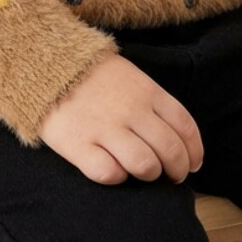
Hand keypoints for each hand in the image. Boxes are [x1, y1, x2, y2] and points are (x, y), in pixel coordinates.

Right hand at [38, 53, 204, 185]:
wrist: (48, 64)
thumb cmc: (94, 75)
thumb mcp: (132, 77)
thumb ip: (153, 104)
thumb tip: (176, 139)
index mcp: (148, 92)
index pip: (185, 127)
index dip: (194, 152)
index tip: (192, 165)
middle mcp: (132, 111)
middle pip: (170, 151)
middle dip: (176, 170)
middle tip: (170, 177)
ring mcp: (106, 128)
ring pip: (145, 165)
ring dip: (149, 174)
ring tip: (142, 173)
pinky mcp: (79, 145)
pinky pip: (109, 174)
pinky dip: (116, 177)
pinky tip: (113, 170)